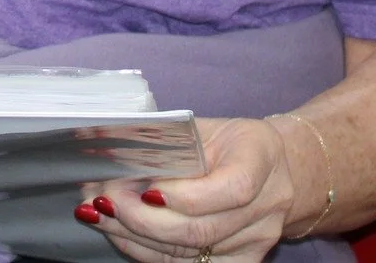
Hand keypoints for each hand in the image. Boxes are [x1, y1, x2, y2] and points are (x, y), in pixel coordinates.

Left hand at [82, 117, 307, 260]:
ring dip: (136, 236)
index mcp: (259, 157)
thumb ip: (162, 141)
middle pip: (204, 229)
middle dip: (143, 219)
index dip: (185, 196)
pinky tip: (121, 235)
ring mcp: (257, 239)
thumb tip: (101, 150)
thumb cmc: (226, 141)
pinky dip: (148, 252)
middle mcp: (267, 205)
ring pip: (192, 253)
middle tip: (105, 201)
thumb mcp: (201, 127)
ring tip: (101, 215)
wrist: (274, 168)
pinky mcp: (243, 260)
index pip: (232, 188)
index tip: (144, 189)